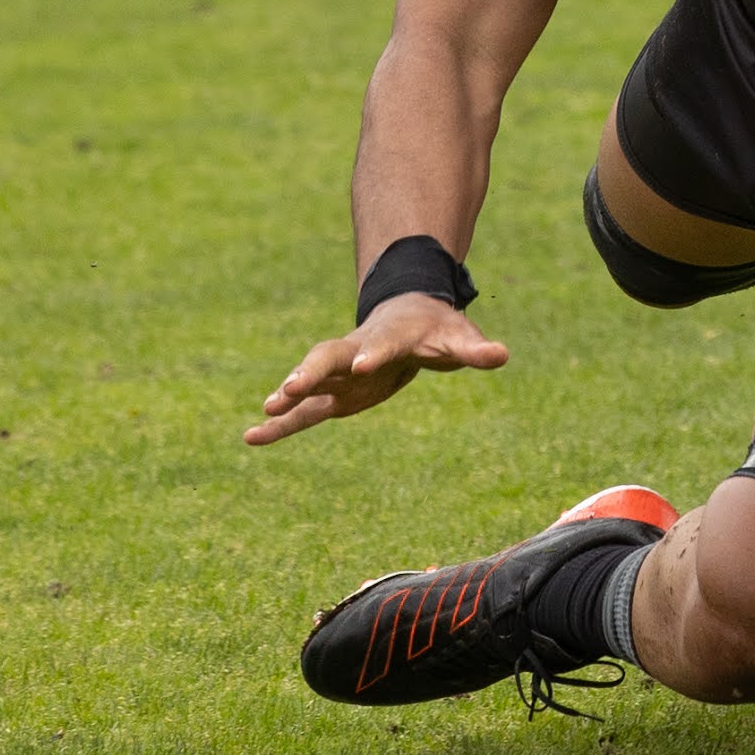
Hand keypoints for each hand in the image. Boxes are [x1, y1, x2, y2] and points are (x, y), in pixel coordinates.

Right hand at [242, 288, 502, 446]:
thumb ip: (475, 349)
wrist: (407, 316)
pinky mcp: (334, 395)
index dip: (373, 354)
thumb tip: (501, 355)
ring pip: (310, 382)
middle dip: (310, 371)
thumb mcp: (458, 336)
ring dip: (289, 395)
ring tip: (267, 411)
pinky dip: (280, 426)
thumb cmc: (435, 328)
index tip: (361, 366)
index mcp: (390, 337)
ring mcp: (340, 373)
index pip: (381, 345)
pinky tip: (252, 438)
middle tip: (290, 388)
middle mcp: (356, 351)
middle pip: (328, 357)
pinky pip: (303, 412)